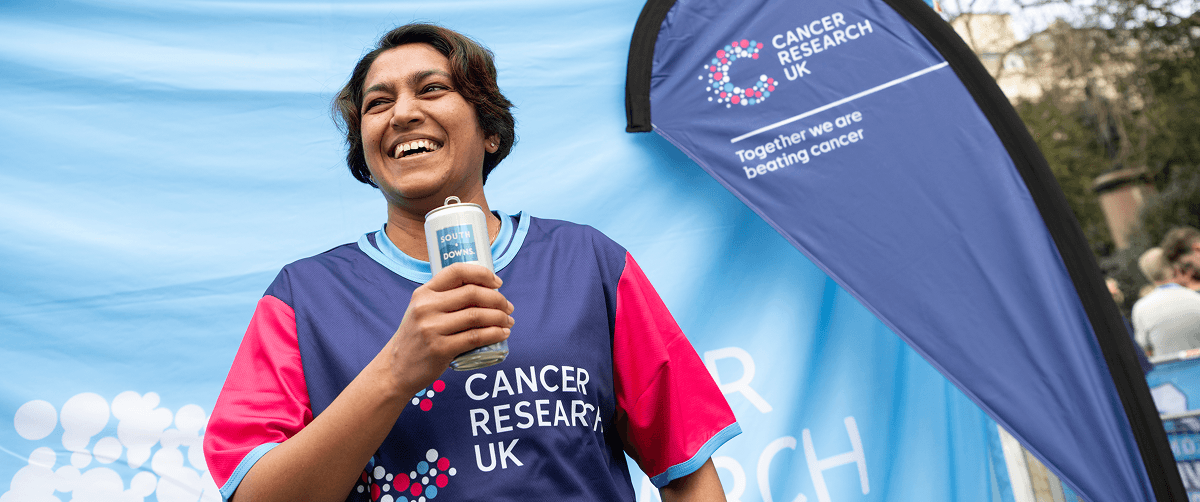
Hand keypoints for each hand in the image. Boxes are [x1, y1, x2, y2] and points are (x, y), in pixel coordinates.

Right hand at [384, 262, 513, 392]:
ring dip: (499, 317)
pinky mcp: (440, 349)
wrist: (397, 368)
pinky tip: (502, 334)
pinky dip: (494, 334)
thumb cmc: (417, 337)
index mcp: (423, 293)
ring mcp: (432, 328)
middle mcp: (426, 307)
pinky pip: (475, 337)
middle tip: (508, 307)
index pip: (457, 271)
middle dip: (497, 299)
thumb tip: (484, 290)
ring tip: (508, 321)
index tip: (497, 283)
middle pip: (472, 293)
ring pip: (477, 315)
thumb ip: (445, 299)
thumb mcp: (422, 311)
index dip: (482, 274)